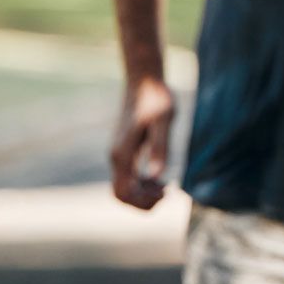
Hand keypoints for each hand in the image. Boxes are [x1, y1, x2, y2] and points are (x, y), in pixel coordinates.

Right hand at [110, 73, 175, 211]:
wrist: (144, 80)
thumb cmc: (157, 97)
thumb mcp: (164, 121)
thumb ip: (160, 148)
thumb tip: (156, 177)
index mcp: (122, 153)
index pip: (124, 193)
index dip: (144, 201)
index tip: (166, 193)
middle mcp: (115, 156)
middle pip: (120, 195)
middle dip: (143, 203)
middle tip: (168, 193)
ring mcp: (118, 154)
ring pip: (122, 188)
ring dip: (143, 195)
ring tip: (166, 187)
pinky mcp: (124, 151)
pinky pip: (127, 178)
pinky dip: (141, 185)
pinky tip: (160, 179)